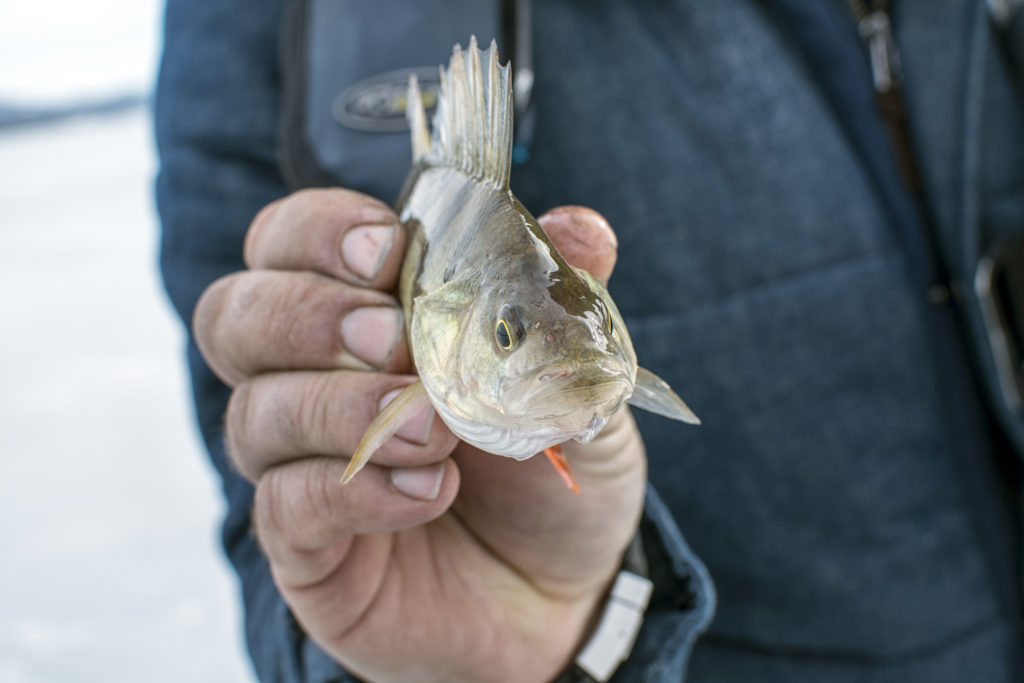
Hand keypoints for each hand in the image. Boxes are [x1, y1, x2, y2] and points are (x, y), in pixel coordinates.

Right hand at [193, 189, 646, 681]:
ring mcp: (300, 466)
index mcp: (368, 314)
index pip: (288, 241)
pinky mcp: (306, 546)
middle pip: (235, 315)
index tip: (387, 250)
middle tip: (393, 340)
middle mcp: (313, 379)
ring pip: (253, 412)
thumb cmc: (557, 469)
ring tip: (436, 433)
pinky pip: (284, 505)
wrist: (566, 588)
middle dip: (308, 314)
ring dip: (342, 409)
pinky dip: (354, 491)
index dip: (318, 231)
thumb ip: (565, 307)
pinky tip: (427, 495)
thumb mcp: (576, 382)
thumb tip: (582, 230)